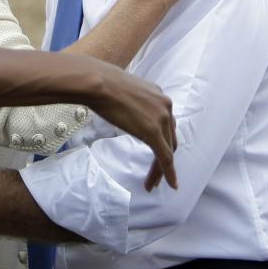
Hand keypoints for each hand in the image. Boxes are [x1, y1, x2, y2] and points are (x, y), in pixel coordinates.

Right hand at [90, 67, 177, 191]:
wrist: (97, 83)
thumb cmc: (102, 84)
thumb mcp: (124, 92)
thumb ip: (132, 103)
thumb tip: (125, 110)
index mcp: (158, 95)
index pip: (165, 124)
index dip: (163, 142)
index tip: (158, 156)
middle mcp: (165, 105)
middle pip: (170, 138)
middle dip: (165, 159)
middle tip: (156, 176)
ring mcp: (161, 117)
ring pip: (168, 150)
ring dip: (162, 169)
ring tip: (152, 184)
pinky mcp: (153, 131)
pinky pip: (165, 157)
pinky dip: (168, 172)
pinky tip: (168, 184)